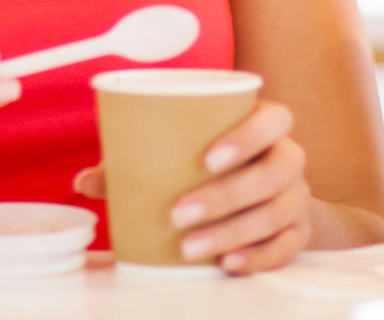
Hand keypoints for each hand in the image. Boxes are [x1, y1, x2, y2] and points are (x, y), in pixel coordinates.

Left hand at [74, 100, 310, 273]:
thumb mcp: (184, 156)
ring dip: (232, 231)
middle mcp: (287, 159)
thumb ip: (138, 162)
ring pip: (278, 212)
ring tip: (189, 248)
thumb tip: (85, 180)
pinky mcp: (298, 233)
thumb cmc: (214, 169)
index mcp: (266, 127)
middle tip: (179, 214)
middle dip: (226, 195)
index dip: (247, 136)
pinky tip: (227, 264)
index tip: (206, 159)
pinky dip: (257, 256)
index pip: (274, 119)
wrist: (265, 197)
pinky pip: (286, 247)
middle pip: (276, 171)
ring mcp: (297, 197)